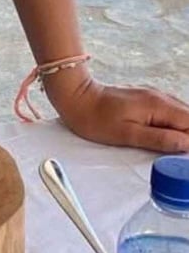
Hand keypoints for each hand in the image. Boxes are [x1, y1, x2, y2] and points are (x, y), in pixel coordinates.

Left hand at [47, 71, 188, 152]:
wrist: (75, 97)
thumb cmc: (96, 119)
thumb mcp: (127, 134)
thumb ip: (160, 139)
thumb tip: (187, 144)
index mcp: (159, 106)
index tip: (184, 156)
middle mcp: (161, 97)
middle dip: (188, 136)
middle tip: (179, 155)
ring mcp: (154, 96)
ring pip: (181, 115)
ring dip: (182, 131)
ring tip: (173, 148)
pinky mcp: (146, 99)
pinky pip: (169, 112)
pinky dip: (173, 125)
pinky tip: (164, 136)